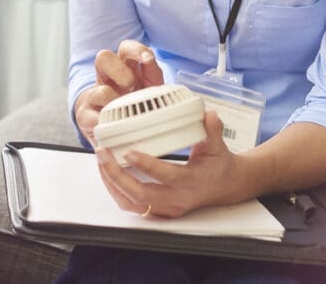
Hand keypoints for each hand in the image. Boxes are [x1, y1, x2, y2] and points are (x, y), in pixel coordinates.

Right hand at [75, 40, 162, 144]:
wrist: (116, 128)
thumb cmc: (136, 105)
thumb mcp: (151, 89)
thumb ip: (153, 76)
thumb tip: (151, 62)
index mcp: (125, 68)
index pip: (126, 48)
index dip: (136, 50)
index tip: (148, 59)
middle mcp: (107, 78)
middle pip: (103, 57)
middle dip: (120, 71)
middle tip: (132, 87)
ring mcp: (94, 96)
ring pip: (99, 91)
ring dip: (116, 104)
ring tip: (126, 114)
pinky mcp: (85, 116)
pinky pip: (89, 117)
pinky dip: (103, 123)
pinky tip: (113, 127)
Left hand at [95, 110, 239, 217]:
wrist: (224, 186)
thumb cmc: (218, 165)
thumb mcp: (218, 146)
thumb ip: (213, 130)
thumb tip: (208, 115)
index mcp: (191, 182)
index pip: (167, 176)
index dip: (147, 165)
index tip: (129, 151)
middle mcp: (177, 199)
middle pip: (141, 195)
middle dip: (117, 175)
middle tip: (103, 153)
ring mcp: (166, 208)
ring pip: (132, 203)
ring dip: (112, 183)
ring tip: (101, 160)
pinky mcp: (158, 210)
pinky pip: (131, 205)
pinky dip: (116, 190)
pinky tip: (107, 173)